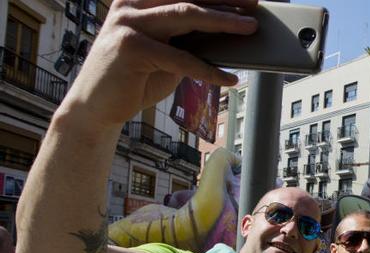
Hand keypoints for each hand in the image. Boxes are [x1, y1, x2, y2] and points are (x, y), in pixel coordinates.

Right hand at [62, 0, 258, 126]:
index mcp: (138, 1)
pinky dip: (209, 70)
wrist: (96, 107)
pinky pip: (181, 58)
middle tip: (255, 7)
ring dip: (222, 22)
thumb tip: (227, 34)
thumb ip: (187, 40)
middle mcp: (131, 5)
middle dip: (225, 1)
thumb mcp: (165, 53)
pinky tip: (229, 79)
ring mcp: (128, 24)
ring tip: (249, 28)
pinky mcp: (131, 49)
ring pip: (185, 16)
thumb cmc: (134, 78)